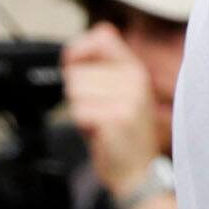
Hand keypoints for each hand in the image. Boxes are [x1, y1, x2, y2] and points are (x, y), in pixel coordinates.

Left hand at [63, 26, 162, 199]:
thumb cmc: (122, 134)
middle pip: (77, 71)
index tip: (75, 66)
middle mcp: (135, 79)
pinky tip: (99, 132)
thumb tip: (72, 53)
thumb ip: (101, 70)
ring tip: (99, 120)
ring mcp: (128, 97)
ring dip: (80, 109)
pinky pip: (78, 111)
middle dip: (78, 94)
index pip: (102, 36)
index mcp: (135, 68)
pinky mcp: (116, 117)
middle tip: (98, 111)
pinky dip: (82, 124)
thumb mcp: (119, 93)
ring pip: (75, 90)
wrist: (137, 172)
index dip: (79, 50)